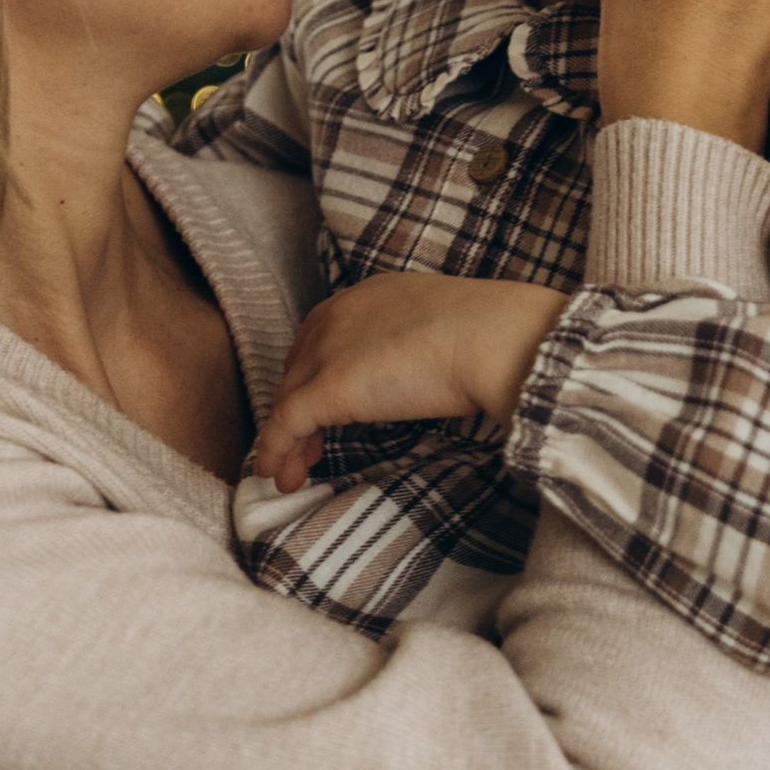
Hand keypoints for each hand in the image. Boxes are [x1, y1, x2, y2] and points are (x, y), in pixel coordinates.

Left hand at [245, 271, 568, 492]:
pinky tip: (278, 474)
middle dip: (298, 410)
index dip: (318, 374)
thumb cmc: (490, 334)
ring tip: (291, 473)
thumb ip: (427, 345)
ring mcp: (328, 352)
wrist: (493, 339)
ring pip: (289, 398)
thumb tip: (437, 373)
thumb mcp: (447, 329)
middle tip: (310, 448)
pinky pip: (286, 424)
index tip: (325, 407)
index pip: (324, 336)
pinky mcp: (326, 388)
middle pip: (301, 367)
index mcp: (370, 295)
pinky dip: (275, 450)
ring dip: (286, 440)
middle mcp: (338, 315)